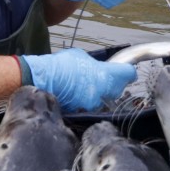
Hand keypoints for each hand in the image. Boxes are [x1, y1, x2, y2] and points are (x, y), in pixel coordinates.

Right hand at [21, 48, 135, 111]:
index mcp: (104, 75)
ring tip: (84, 86)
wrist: (40, 80)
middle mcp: (101, 92)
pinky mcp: (82, 112)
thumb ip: (95, 65)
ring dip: (98, 93)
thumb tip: (98, 68)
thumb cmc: (60, 65)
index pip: (127, 74)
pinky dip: (85, 100)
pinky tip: (76, 94)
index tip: (129, 71)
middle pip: (117, 89)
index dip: (129, 72)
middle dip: (113, 84)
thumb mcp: (80, 57)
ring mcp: (92, 104)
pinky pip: (89, 106)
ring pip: (102, 99)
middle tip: (104, 78)